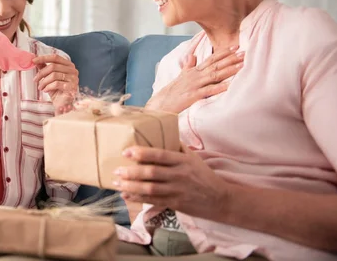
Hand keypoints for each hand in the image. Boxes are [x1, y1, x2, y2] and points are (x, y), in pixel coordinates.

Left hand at [32, 54, 78, 114]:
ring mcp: (74, 78)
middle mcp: (73, 70)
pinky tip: (46, 90)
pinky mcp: (72, 87)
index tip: (33, 60)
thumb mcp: (49, 77)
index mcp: (68, 65)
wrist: (62, 104)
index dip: (44, 58)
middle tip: (35, 79)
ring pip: (54, 75)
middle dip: (41, 73)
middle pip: (53, 66)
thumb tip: (36, 60)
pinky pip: (56, 84)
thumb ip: (44, 67)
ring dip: (44, 82)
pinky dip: (48, 87)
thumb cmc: (56, 90)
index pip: (55, 58)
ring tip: (40, 87)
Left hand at [113, 146, 230, 220]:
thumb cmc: (203, 175)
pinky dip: (138, 198)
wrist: (220, 199)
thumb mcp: (193, 158)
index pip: (160, 155)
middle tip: (116, 170)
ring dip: (131, 186)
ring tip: (117, 183)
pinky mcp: (175, 203)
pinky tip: (126, 195)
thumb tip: (161, 133)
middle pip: (151, 173)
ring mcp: (177, 190)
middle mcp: (179, 175)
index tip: (126, 151)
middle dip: (131, 172)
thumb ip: (177, 147)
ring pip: (150, 188)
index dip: (142, 153)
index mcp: (183, 161)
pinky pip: (153, 201)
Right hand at [146, 46, 243, 113]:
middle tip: (244, 53)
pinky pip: (209, 90)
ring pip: (215, 75)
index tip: (236, 47)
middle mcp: (195, 75)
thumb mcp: (180, 76)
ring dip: (229, 70)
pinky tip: (231, 85)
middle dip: (231, 59)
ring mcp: (195, 85)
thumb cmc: (171, 92)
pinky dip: (220, 87)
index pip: (211, 59)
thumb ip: (188, 65)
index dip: (223, 53)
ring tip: (242, 66)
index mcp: (193, 71)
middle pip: (215, 65)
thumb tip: (193, 55)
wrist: (160, 103)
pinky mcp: (193, 95)